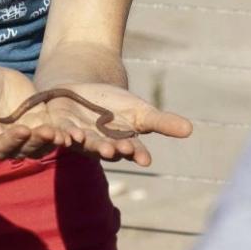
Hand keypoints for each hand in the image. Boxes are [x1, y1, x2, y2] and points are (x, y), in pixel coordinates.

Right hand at [0, 62, 69, 159]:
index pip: (0, 146)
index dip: (11, 141)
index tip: (22, 131)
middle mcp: (6, 142)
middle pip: (24, 148)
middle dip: (37, 142)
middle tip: (49, 133)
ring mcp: (23, 132)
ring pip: (40, 143)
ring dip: (52, 141)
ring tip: (64, 135)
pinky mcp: (36, 119)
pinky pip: (51, 128)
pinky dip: (61, 131)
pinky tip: (73, 131)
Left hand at [42, 83, 191, 164]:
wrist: (84, 91)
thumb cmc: (116, 104)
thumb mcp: (140, 110)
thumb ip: (161, 122)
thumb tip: (190, 129)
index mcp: (123, 143)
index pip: (133, 150)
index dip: (137, 153)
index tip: (144, 158)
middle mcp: (101, 145)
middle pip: (107, 149)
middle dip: (110, 149)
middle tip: (116, 150)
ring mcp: (80, 138)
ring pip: (83, 143)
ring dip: (84, 143)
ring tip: (84, 138)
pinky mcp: (60, 127)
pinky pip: (60, 132)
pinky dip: (61, 134)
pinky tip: (64, 134)